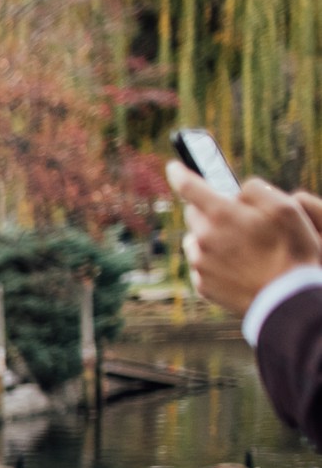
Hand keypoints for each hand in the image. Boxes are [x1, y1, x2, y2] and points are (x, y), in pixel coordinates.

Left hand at [168, 161, 321, 315]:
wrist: (288, 301)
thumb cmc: (293, 251)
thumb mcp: (287, 209)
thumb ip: (257, 191)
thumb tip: (237, 193)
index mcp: (222, 214)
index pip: (189, 186)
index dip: (179, 173)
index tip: (173, 167)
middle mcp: (203, 238)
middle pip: (194, 213)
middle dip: (210, 210)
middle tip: (236, 217)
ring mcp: (200, 264)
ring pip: (197, 239)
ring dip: (212, 237)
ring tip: (242, 247)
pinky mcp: (202, 285)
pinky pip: (202, 265)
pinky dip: (215, 261)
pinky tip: (238, 267)